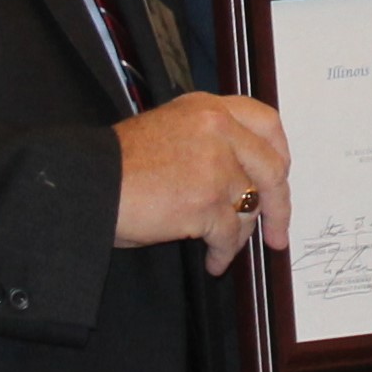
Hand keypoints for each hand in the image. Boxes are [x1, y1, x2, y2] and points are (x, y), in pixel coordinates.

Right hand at [113, 93, 287, 270]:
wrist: (88, 184)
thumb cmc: (118, 165)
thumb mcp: (168, 131)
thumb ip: (207, 141)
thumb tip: (240, 176)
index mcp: (207, 108)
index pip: (266, 121)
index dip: (279, 153)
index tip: (282, 175)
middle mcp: (217, 130)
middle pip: (271, 168)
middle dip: (279, 205)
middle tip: (277, 230)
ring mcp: (215, 165)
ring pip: (249, 206)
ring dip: (241, 234)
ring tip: (224, 249)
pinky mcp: (206, 201)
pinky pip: (229, 235)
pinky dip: (224, 254)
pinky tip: (213, 262)